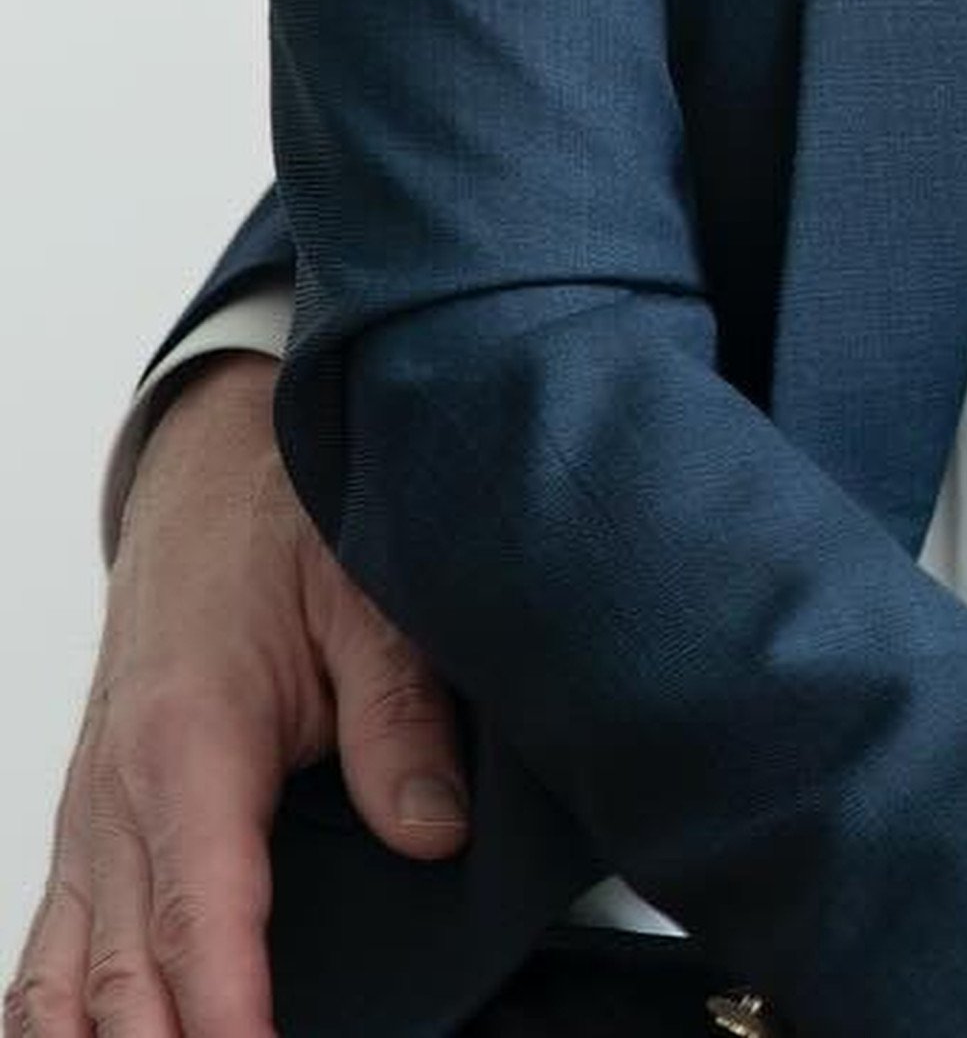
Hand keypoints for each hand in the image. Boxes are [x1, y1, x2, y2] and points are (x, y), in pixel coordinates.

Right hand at [10, 355, 467, 1037]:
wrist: (215, 466)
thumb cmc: (286, 522)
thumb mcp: (373, 599)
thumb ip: (401, 718)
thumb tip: (431, 829)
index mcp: (189, 743)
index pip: (201, 915)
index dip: (224, 1013)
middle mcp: (116, 795)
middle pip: (120, 974)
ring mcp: (90, 814)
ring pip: (61, 976)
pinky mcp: (90, 820)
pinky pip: (52, 943)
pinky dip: (56, 1016)